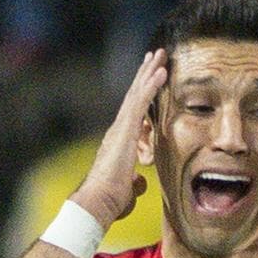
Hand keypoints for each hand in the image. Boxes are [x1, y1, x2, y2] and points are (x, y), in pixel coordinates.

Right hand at [71, 49, 167, 229]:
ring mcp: (121, 128)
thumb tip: (139, 184)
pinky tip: (161, 72)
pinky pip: (140, 102)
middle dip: (145, 74)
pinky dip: (151, 86)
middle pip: (134, 96)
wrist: (97, 202)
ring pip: (137, 94)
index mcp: (119, 142)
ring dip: (149, 72)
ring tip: (160, 54)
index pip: (134, 113)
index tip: (149, 78)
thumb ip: (134, 183)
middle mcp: (118, 130)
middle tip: (154, 55)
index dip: (141, 94)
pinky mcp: (125, 130)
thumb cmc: (110, 200)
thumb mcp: (128, 189)